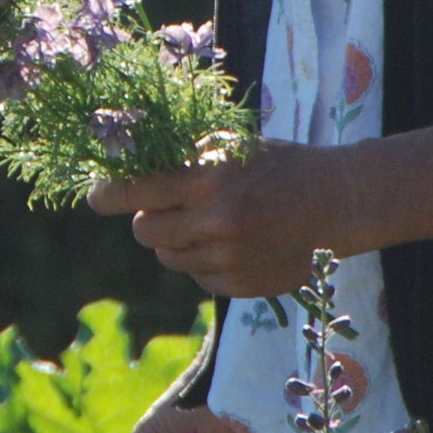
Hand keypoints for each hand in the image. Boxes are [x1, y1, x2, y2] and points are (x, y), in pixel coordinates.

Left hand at [86, 141, 351, 297]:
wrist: (335, 202)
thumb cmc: (275, 165)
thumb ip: (182, 159)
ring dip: (174, 240)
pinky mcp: (242, 285)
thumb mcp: (229, 147)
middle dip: (146, 218)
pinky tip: (230, 242)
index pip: (136, 191)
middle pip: (144, 231)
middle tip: (164, 206)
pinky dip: (202, 261)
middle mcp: (216, 222)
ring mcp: (229, 258)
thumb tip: (125, 166)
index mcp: (209, 179)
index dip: (108, 195)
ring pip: (168, 256)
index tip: (96, 197)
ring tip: (205, 221)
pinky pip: (196, 277)